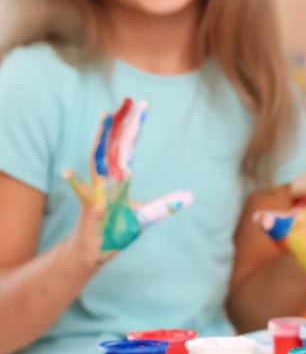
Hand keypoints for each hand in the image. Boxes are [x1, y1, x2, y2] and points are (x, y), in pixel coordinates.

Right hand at [61, 99, 191, 254]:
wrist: (93, 254)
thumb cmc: (115, 232)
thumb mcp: (146, 217)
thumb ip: (166, 205)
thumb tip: (190, 196)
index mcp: (121, 179)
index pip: (128, 146)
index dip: (134, 126)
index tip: (142, 104)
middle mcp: (108, 181)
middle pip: (114, 146)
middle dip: (121, 123)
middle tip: (127, 99)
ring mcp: (98, 193)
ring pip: (99, 161)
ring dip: (101, 139)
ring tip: (105, 117)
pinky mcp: (90, 210)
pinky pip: (82, 195)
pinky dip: (76, 184)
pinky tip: (67, 172)